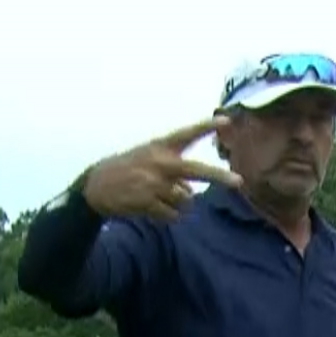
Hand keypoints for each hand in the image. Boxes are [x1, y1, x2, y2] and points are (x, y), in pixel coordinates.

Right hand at [82, 116, 243, 220]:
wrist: (95, 186)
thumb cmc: (127, 170)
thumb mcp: (147, 158)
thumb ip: (172, 170)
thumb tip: (191, 192)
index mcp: (159, 147)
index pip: (186, 134)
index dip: (206, 127)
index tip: (226, 120)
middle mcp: (159, 163)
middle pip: (196, 170)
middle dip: (219, 177)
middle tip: (239, 182)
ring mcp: (154, 183)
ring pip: (186, 199)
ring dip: (180, 204)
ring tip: (160, 198)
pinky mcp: (147, 202)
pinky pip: (173, 215)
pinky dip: (168, 216)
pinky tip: (152, 208)